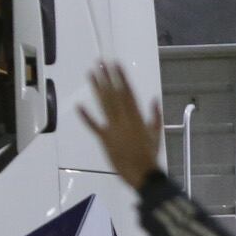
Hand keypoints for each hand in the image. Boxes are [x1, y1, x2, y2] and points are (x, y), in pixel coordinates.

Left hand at [78, 64, 163, 188]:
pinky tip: (79, 106)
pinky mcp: (105, 138)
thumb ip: (155, 116)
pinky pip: (94, 126)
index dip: (121, 77)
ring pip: (104, 104)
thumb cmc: (150, 154)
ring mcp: (113, 128)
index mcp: (137, 116)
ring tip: (91, 74)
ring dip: (97, 88)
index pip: (128, 92)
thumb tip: (154, 99)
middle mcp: (124, 118)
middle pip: (114, 94)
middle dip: (107, 77)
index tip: (116, 64)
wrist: (142, 173)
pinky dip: (86, 117)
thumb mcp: (156, 133)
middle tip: (100, 62)